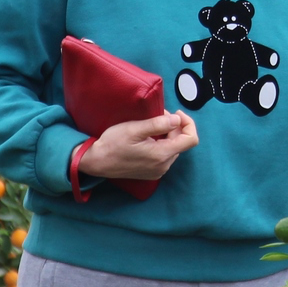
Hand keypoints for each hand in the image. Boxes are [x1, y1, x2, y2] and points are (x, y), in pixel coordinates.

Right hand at [79, 112, 198, 180]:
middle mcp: (164, 166)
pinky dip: (161, 144)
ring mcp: (158, 171)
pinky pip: (164, 156)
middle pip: (181, 143)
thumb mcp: (134, 128)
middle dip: (174, 127)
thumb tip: (177, 119)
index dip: (188, 123)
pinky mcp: (152, 173)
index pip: (191, 139)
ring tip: (151, 125)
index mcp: (162, 155)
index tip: (176, 113)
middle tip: (158, 115)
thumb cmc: (113, 143)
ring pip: (173, 149)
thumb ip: (158, 124)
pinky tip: (148, 138)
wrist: (96, 161)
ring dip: (167, 135)